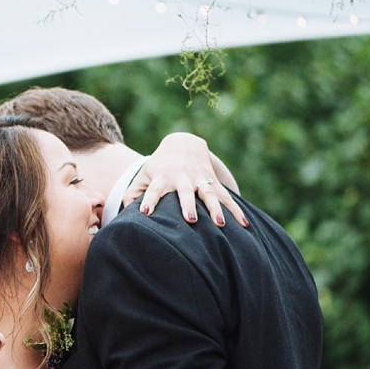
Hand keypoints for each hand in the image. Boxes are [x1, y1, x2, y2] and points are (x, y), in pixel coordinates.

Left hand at [124, 133, 247, 227]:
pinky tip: (244, 224)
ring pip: (209, 194)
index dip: (149, 200)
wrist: (184, 144)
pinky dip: (235, 210)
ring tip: (220, 224)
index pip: (154, 190)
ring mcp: (199, 180)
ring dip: (215, 209)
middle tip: (190, 219)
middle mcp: (182, 178)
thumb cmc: (159, 166)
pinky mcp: (213, 183)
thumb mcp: (144, 175)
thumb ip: (133, 192)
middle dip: (188, 205)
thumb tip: (125, 212)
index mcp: (162, 178)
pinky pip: (226, 198)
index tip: (145, 212)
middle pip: (185, 192)